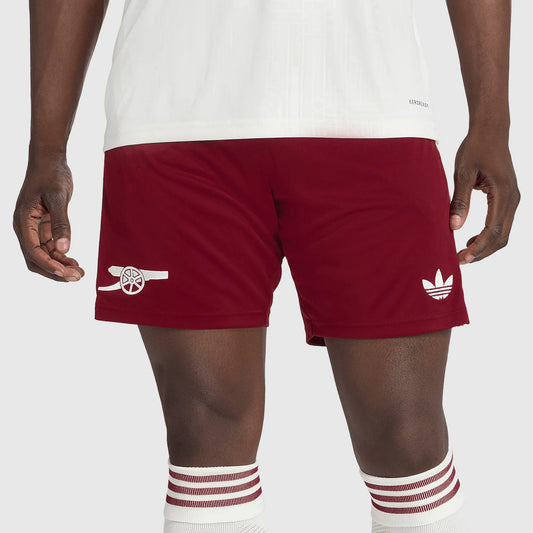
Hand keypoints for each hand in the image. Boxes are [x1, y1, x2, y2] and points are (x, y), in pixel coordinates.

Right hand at [13, 150, 84, 281]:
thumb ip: (61, 223)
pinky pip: (51, 247)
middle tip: (76, 277)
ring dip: (60, 266)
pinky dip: (62, 256)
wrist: (50, 160)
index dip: (48, 265)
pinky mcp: (44, 226)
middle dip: (55, 271)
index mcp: (22, 221)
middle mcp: (25, 227)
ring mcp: (34, 228)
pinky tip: (75, 262)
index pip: (32, 251)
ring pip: (45, 255)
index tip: (64, 273)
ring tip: (79, 273)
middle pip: (36, 259)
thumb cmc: (51, 174)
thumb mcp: (58, 197)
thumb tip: (64, 249)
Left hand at [449, 131, 519, 263]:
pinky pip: (501, 223)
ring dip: (485, 245)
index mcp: (502, 193)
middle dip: (482, 251)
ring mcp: (512, 199)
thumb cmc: (475, 148)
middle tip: (460, 260)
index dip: (479, 247)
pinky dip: (488, 236)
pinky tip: (470, 239)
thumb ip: (459, 201)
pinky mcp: (507, 198)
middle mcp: (512, 198)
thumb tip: (454, 227)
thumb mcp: (462, 173)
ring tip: (464, 252)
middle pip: (501, 237)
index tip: (464, 258)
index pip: (493, 230)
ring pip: (503, 232)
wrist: (491, 130)